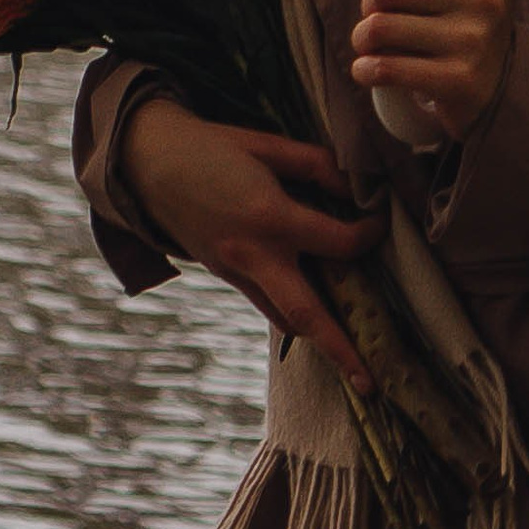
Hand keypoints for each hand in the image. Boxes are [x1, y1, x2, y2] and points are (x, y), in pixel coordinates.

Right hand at [120, 98, 386, 395]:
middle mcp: (252, 256)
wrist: (147, 164)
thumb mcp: (268, 145)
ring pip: (284, 319)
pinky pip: (265, 304)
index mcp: (268, 218)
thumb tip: (357, 188)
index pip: (337, 243)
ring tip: (351, 360)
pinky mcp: (224, 276)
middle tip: (371, 384)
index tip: (381, 223)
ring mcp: (235, 272)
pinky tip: (316, 313)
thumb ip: (316, 166)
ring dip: (318, 339)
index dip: (369, 234)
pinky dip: (293, 312)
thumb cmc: (212, 147)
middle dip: (340, 350)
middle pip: (305, 314)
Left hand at [351, 0, 513, 143]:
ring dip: (363, 40)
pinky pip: (385, 68)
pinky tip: (370, 70)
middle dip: (371, 5)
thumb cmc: (465, 20)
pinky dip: (366, 71)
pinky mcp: (457, 80)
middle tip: (382, 18)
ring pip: (378, 28)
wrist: (497, 86)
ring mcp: (473, 39)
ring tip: (374, 45)